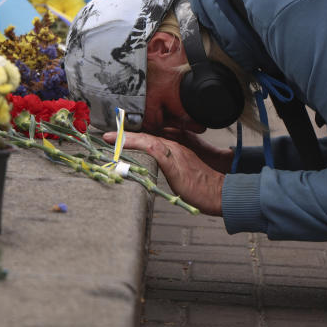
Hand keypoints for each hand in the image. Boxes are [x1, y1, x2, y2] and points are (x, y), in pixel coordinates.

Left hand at [104, 131, 224, 215]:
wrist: (221, 193)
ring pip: (144, 138)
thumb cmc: (203, 186)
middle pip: (144, 135)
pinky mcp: (173, 160)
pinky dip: (134, 143)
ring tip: (107, 137)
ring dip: (124, 137)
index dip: (131, 136)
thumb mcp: (183, 173)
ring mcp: (173, 151)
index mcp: (174, 147)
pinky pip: (150, 147)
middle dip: (123, 133)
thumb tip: (151, 171)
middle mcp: (173, 145)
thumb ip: (169, 167)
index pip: (148, 138)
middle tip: (105, 134)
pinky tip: (121, 143)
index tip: (114, 135)